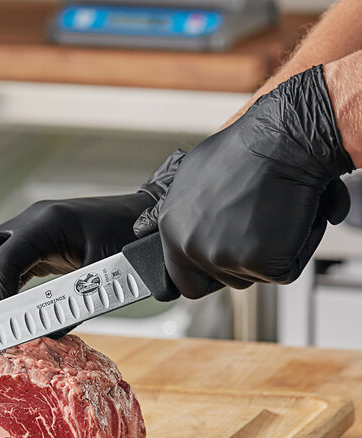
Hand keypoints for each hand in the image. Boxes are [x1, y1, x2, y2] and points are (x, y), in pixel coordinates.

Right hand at [0, 192, 156, 316]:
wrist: (144, 215)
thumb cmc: (132, 236)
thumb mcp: (107, 270)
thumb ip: (78, 303)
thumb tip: (48, 339)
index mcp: (48, 222)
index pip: (4, 258)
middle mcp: (31, 221)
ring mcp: (30, 230)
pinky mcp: (35, 242)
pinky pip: (3, 261)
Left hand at [135, 65, 353, 298]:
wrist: (282, 140)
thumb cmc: (244, 150)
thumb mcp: (189, 176)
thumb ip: (178, 212)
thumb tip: (159, 226)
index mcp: (171, 230)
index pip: (181, 278)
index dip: (204, 275)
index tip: (219, 268)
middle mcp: (191, 246)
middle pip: (220, 279)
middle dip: (240, 263)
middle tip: (255, 231)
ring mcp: (223, 257)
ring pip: (252, 275)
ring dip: (267, 254)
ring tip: (270, 214)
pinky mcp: (259, 262)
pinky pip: (284, 270)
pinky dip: (295, 250)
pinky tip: (290, 218)